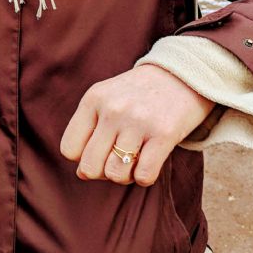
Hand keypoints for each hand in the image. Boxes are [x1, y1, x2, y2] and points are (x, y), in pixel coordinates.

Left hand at [60, 66, 213, 186]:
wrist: (184, 75)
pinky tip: (150, 161)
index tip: (100, 150)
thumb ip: (90, 132)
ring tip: (135, 158)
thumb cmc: (140, 94)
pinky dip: (145, 177)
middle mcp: (113, 109)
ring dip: (125, 175)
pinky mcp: (164, 134)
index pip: (69, 149)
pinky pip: (143, 176)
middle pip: (90, 166)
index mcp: (94, 98)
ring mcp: (138, 121)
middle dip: (102, 172)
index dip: (83, 157)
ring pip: (115, 175)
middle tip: (118, 159)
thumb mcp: (108, 100)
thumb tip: (81, 174)